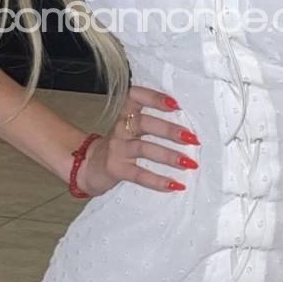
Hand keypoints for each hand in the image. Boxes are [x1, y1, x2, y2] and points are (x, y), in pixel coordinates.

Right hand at [76, 84, 199, 195]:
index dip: (154, 98)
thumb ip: (151, 123)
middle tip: (192, 139)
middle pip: (143, 123)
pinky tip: (174, 185)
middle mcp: (120, 128)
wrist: (90, 167)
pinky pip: (138, 174)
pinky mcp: (115, 169)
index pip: (135, 97)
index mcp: (125, 114)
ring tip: (189, 163)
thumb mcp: (130, 129)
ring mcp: (116, 148)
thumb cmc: (119, 146)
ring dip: (168, 156)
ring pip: (143, 148)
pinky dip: (158, 181)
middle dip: (169, 130)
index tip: (175, 104)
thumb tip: (189, 127)